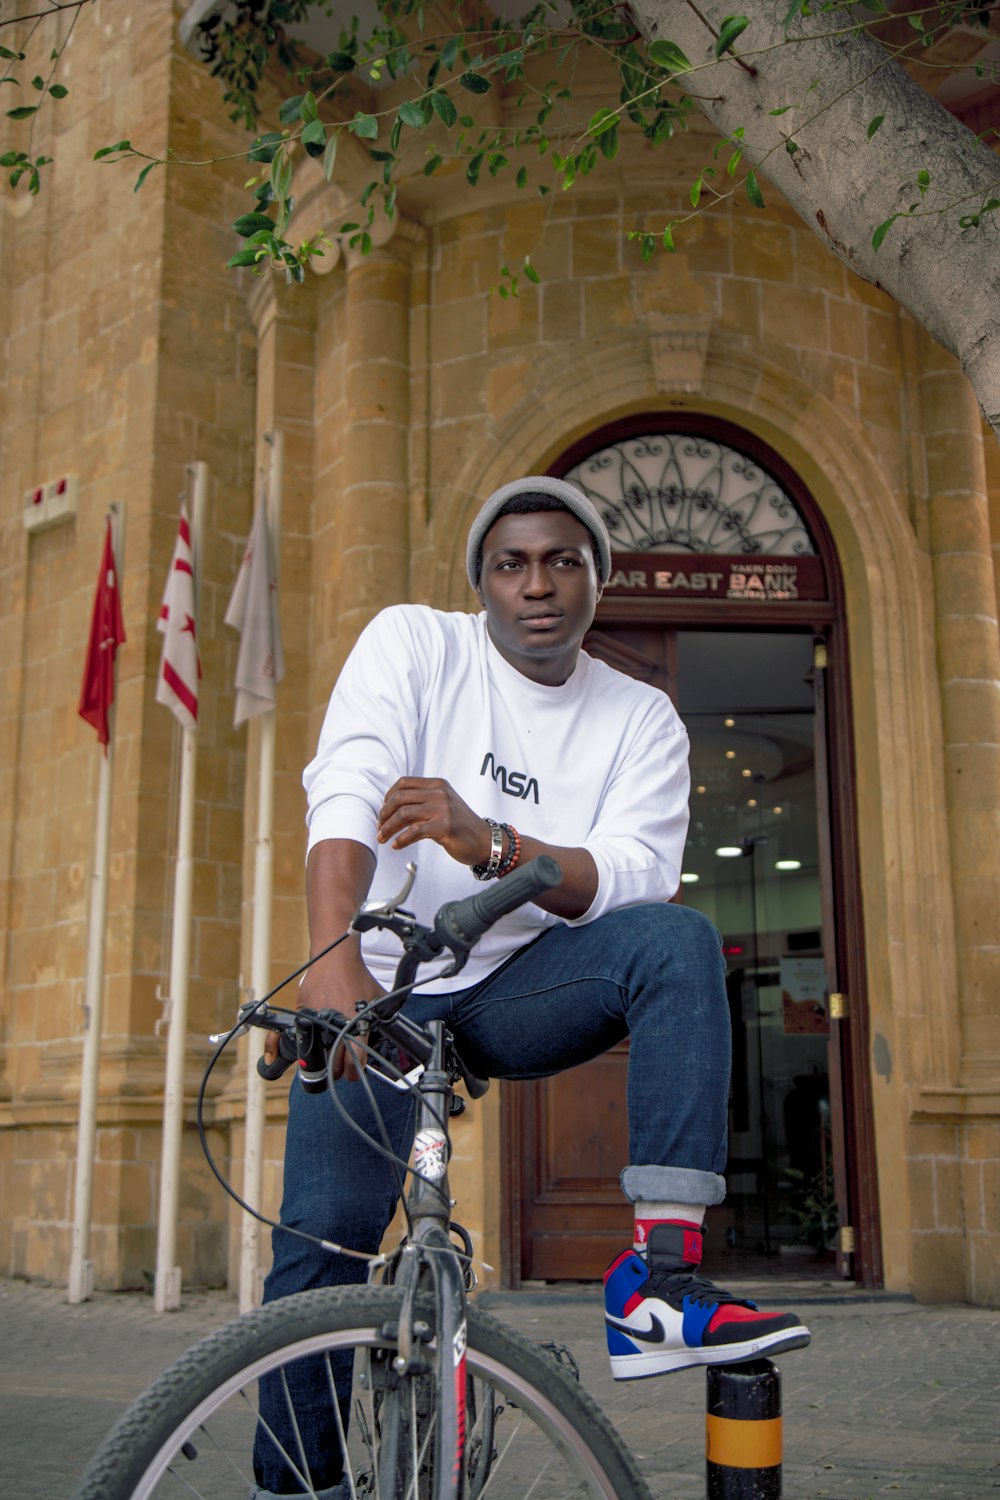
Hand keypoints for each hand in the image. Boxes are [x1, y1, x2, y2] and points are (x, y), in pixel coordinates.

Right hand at [263, 946, 384, 1084]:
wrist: (335, 957)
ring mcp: (316, 1019)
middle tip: (340, 1068)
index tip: (352, 1072)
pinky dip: (310, 1036)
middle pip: (333, 1064)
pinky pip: (304, 1033)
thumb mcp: (377, 997)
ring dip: (321, 1057)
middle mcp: (336, 1025)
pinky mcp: (302, 1012)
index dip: (354, 1071)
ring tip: (328, 1053)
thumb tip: (393, 1030)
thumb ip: (383, 1016)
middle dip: (337, 1070)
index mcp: (356, 1024)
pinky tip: (318, 1031)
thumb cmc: (358, 976)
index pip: (355, 1059)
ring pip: (315, 1053)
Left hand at [377, 777, 491, 866]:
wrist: (484, 841)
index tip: (383, 812)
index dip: (388, 797)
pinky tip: (396, 845)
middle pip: (400, 798)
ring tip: (383, 838)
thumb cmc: (460, 826)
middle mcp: (440, 793)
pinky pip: (414, 831)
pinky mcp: (445, 826)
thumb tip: (391, 810)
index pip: (404, 783)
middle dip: (384, 814)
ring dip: (388, 828)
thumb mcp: (441, 807)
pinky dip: (401, 839)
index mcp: (437, 784)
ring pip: (404, 814)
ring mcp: (443, 808)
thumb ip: (421, 803)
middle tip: (379, 828)